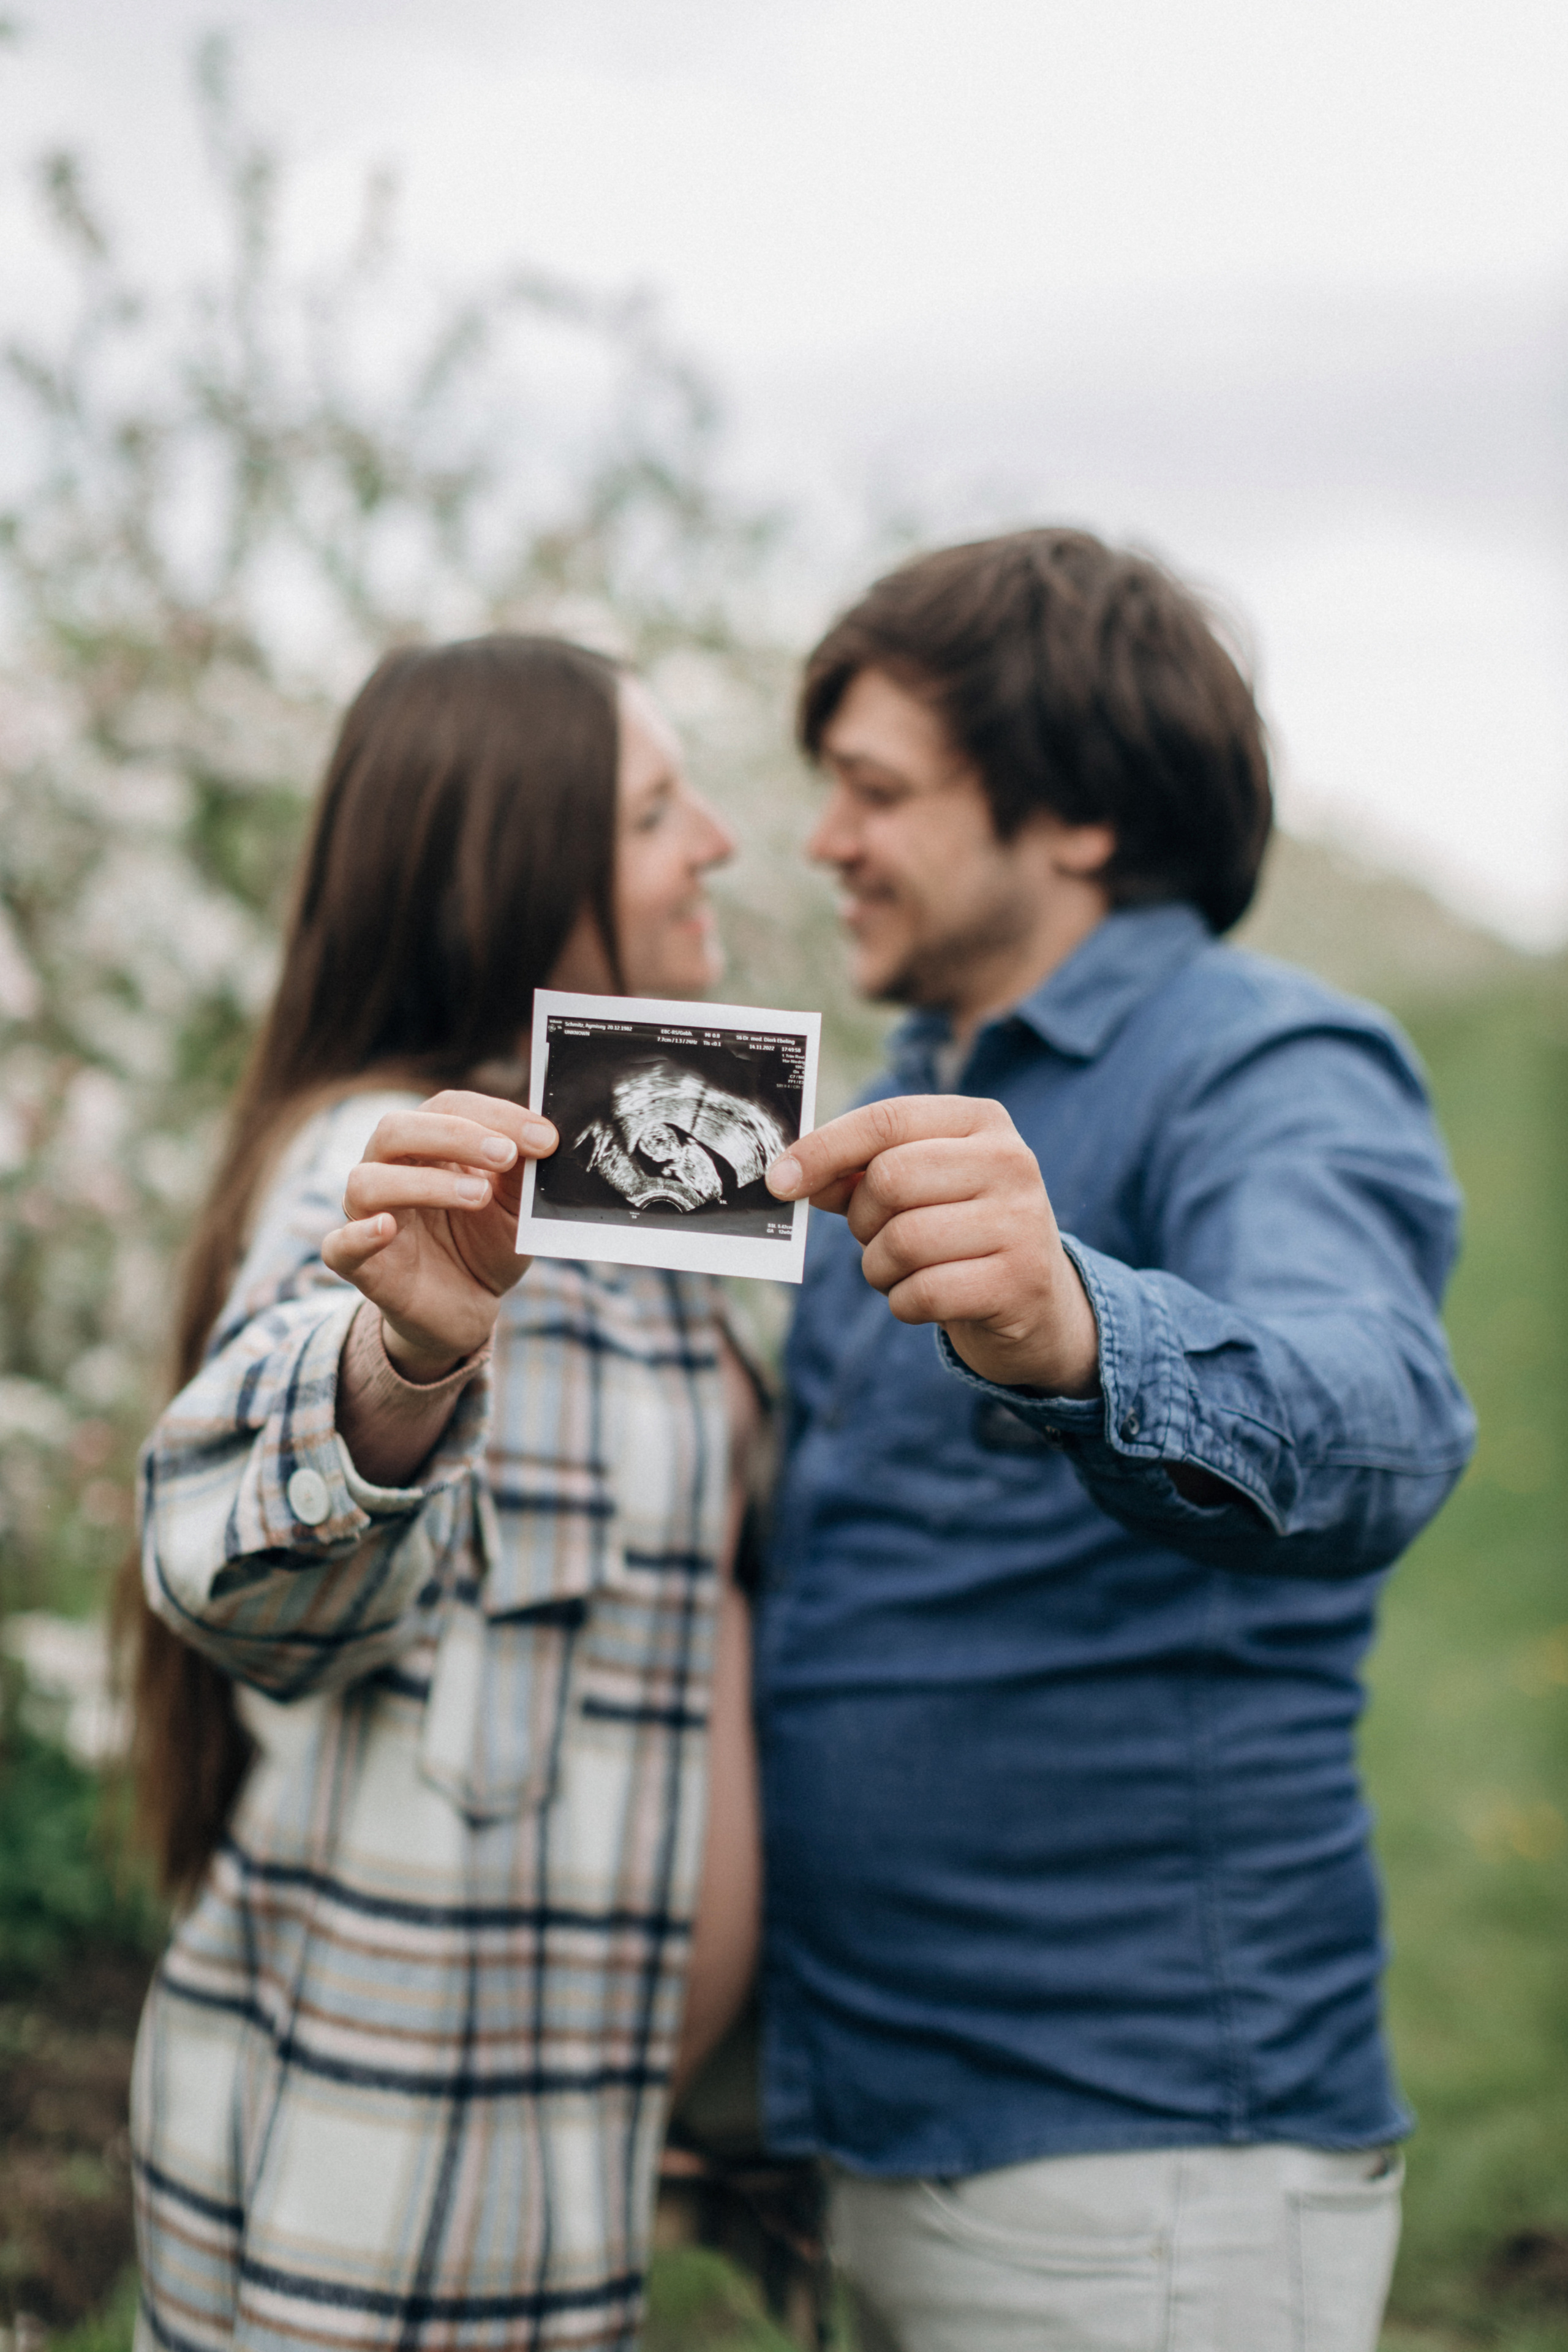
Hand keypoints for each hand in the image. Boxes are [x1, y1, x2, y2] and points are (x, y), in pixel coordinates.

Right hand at [321, 1092, 556, 1378]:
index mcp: (426, 1145)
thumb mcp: (516, 1209)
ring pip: (367, 1181)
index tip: (545, 1138)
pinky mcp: (358, 1264)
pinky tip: (386, 1228)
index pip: (448, 1107)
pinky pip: (338, 1245)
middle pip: (395, 1129)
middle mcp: (388, 1170)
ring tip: (479, 1197)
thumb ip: (522, 1175)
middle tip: (506, 1155)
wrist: (468, 1308)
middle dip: (455, 1136)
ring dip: (425, 1183)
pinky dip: (358, 1234)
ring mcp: (367, 1215)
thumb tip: (544, 1137)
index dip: (495, 1115)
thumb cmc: (486, 1245)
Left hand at [766, 1094, 1099, 1396]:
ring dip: (878, 1267)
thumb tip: (790, 1175)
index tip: (780, 1181)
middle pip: (890, 1180)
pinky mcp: (1018, 1282)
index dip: (824, 1150)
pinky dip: (903, 1302)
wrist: (1036, 1303)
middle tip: (873, 1235)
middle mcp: (1011, 1162)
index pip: (887, 1121)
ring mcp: (1021, 1222)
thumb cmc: (958, 1232)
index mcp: (981, 1122)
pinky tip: (924, 1298)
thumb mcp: (918, 1188)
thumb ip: (858, 1173)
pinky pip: (921, 1293)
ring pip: (902, 1241)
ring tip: (901, 1270)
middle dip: (861, 1219)